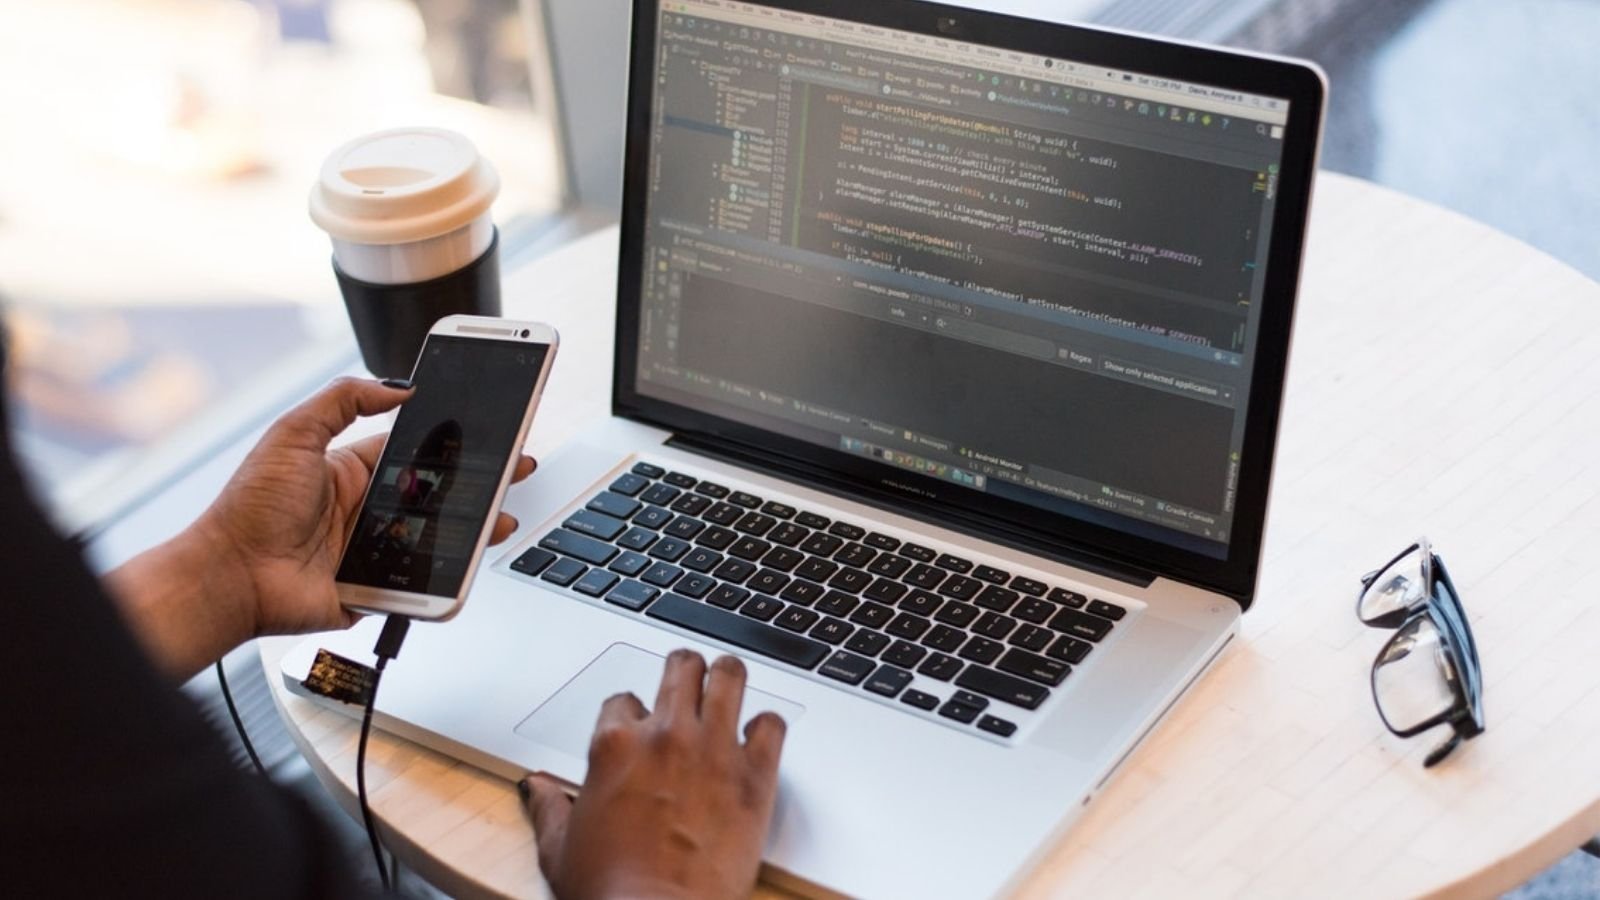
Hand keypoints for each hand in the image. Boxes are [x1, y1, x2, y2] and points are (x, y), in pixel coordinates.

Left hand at [199, 376, 534, 636]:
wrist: (231, 576)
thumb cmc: (249, 508)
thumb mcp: (292, 433)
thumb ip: (342, 400)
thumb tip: (396, 386)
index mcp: (350, 470)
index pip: (414, 451)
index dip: (451, 441)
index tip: (484, 430)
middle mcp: (366, 509)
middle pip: (437, 494)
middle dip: (478, 482)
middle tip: (514, 469)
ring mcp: (373, 550)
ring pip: (438, 537)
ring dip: (474, 527)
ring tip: (503, 516)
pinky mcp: (376, 588)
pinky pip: (421, 581)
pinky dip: (447, 574)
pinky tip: (471, 558)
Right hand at [521, 651, 787, 899]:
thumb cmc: (609, 891)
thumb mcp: (559, 848)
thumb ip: (550, 808)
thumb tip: (538, 788)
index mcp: (614, 745)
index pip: (623, 700)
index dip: (632, 713)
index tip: (639, 726)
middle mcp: (665, 735)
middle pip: (681, 667)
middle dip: (684, 670)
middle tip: (690, 680)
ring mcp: (713, 749)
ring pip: (729, 676)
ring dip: (728, 677)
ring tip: (728, 683)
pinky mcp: (754, 775)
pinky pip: (772, 724)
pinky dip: (768, 726)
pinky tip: (760, 737)